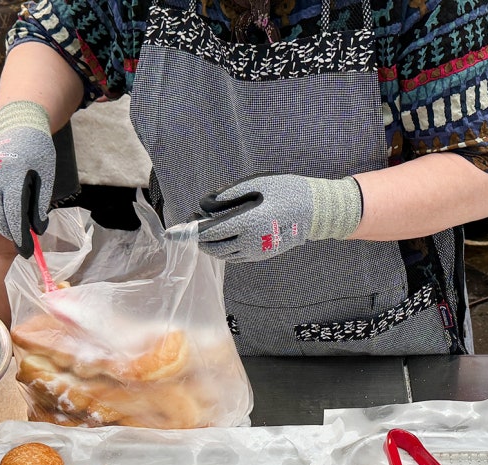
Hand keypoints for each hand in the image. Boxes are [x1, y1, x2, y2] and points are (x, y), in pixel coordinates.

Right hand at [0, 101, 55, 257]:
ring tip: (16, 232)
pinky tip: (5, 216)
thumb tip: (37, 230)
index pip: (14, 214)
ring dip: (2, 224)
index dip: (20, 235)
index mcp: (14, 174)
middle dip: (11, 234)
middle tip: (23, 246)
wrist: (17, 122)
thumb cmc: (37, 149)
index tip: (27, 250)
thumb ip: (40, 203)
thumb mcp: (46, 174)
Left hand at [166, 175, 362, 262]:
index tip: (171, 235)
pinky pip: (235, 257)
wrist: (316, 209)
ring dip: (209, 245)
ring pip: (222, 254)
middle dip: (198, 237)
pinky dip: (223, 249)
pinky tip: (222, 237)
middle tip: (193, 222)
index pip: (208, 232)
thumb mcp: (255, 184)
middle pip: (212, 246)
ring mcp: (256, 252)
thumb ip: (227, 196)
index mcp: (246, 223)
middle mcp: (249, 242)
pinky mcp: (262, 255)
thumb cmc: (286, 190)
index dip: (188, 233)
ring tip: (206, 229)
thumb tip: (205, 206)